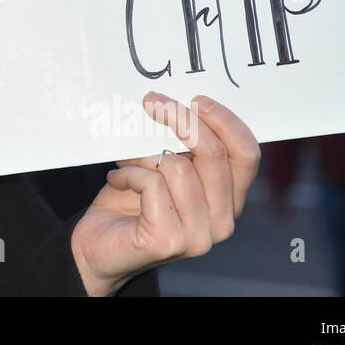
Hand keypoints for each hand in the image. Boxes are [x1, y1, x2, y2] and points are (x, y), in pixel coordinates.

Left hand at [70, 91, 260, 295]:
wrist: (97, 245)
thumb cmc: (130, 200)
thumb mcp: (163, 167)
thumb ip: (181, 146)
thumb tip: (174, 103)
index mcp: (229, 200)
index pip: (247, 154)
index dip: (225, 122)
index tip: (195, 99)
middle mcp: (223, 221)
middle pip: (214, 155)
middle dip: (181, 119)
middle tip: (150, 102)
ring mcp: (199, 236)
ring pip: (179, 168)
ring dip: (144, 155)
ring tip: (126, 162)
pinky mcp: (169, 241)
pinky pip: (152, 185)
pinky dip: (129, 174)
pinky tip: (117, 180)